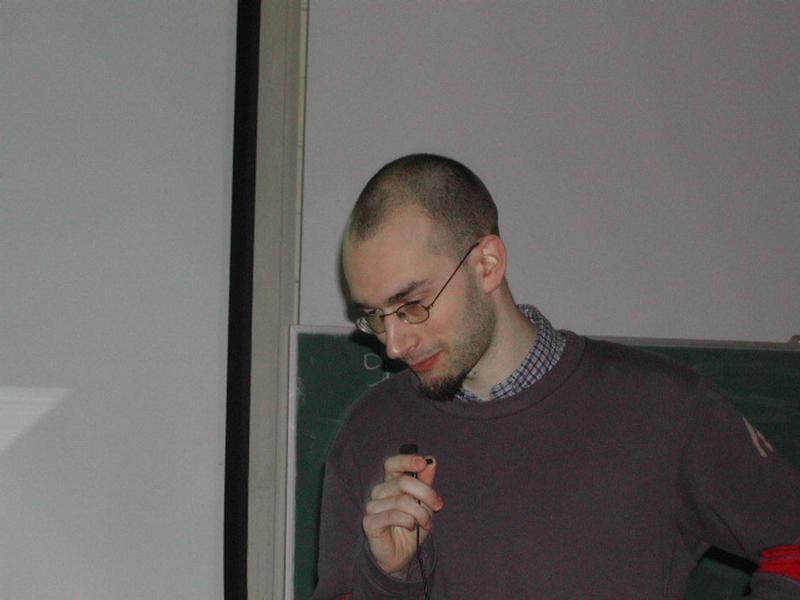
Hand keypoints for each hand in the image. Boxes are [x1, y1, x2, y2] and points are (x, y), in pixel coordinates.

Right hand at [362, 453, 443, 575]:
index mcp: (391, 483)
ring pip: (401, 501)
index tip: (422, 463)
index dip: (406, 460)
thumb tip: (431, 461)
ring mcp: (373, 506)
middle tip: (438, 505)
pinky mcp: (370, 522)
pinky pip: (393, 515)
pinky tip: (412, 527)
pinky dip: (408, 521)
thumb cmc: (412, 526)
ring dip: (420, 513)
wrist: (402, 555)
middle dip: (426, 493)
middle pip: (402, 482)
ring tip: (426, 523)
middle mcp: (379, 492)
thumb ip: (426, 482)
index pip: (392, 464)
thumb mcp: (425, 504)